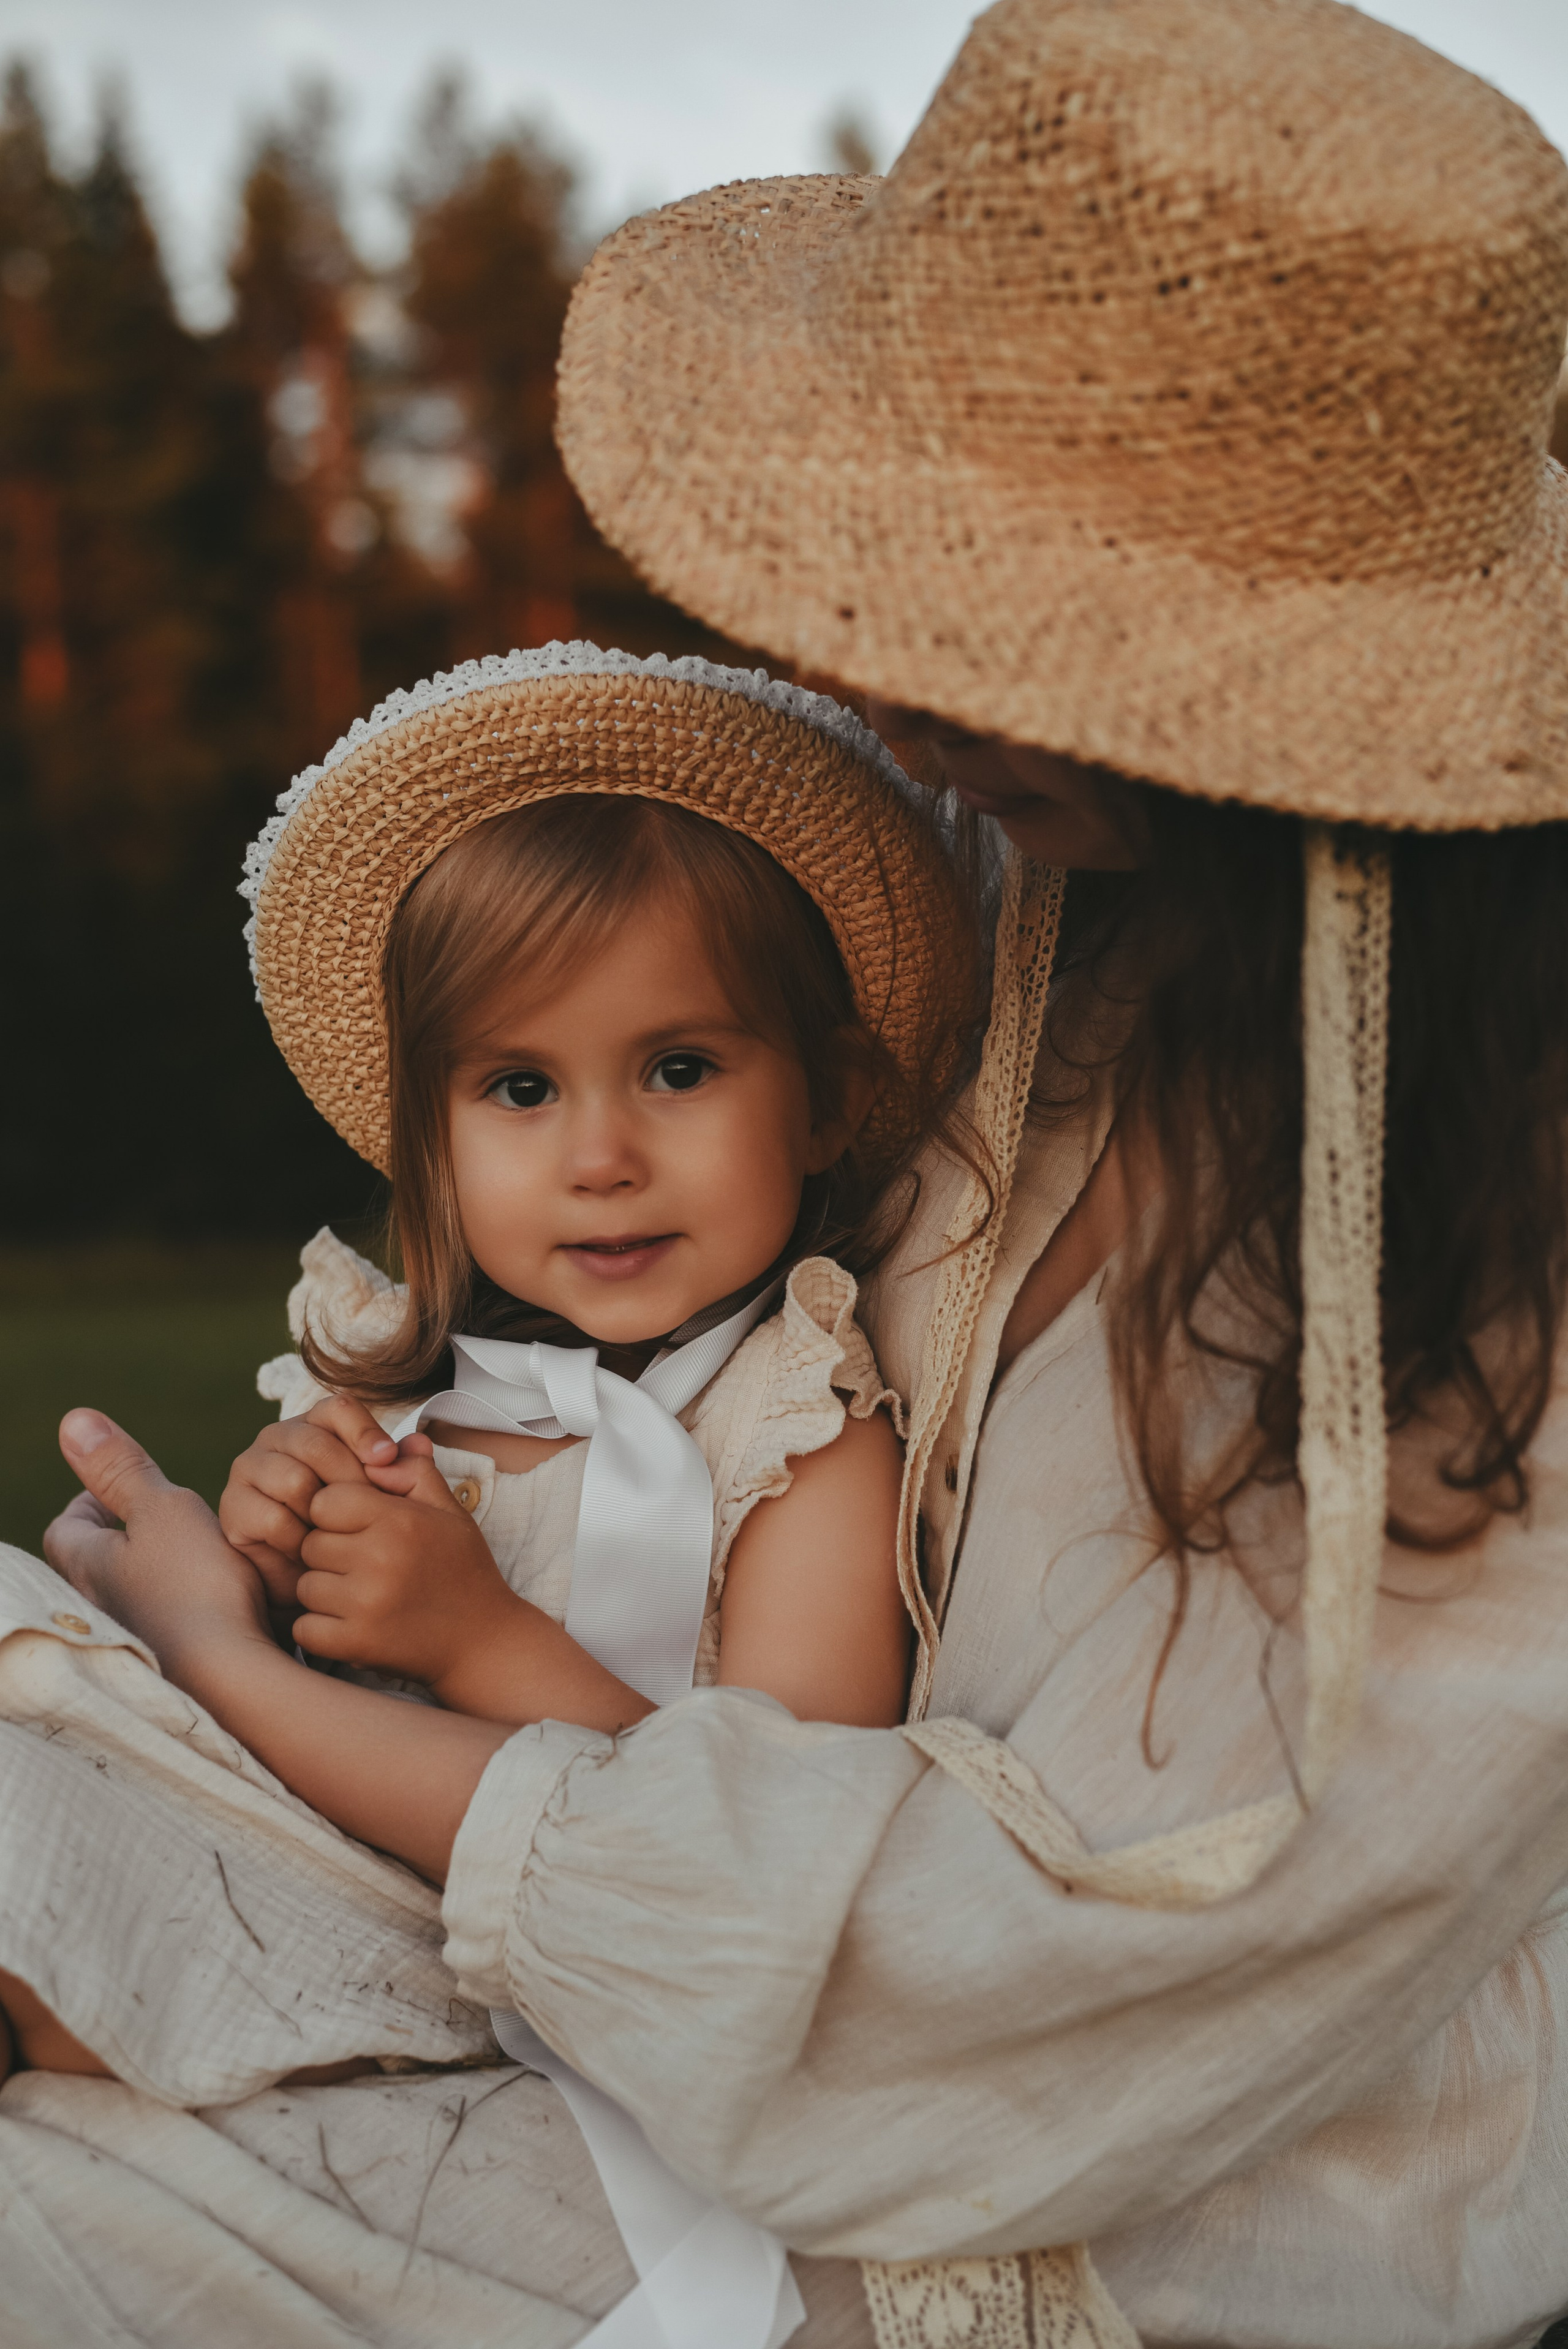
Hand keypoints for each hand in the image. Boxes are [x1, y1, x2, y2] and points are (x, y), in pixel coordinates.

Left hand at [44, 1410, 272, 1689]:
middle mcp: (97, 1607)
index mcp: (85, 1565)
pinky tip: (212, 1599)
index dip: (91, 1501)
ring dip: (151, 1572)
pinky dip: (177, 1604)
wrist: (231, 1678)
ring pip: (129, 1593)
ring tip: (191, 1555)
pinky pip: (161, 1621)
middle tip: (158, 1519)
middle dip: (121, 1538)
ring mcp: (130, 1638)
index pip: (67, 1525)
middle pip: (94, 1562)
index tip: (122, 1491)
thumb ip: (123, 1467)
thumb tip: (72, 1419)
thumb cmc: (197, 1587)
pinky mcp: (165, 1662)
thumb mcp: (164, 1509)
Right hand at [219, 1396, 430, 1603]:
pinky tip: (310, 1552)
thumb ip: (404, 1469)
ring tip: (336, 1535)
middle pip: (317, 1444)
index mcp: (314, 1424)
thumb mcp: (383, 1498)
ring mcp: (250, 1469)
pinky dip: (299, 1540)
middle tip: (366, 1513)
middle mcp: (277, 1437)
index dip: (365, 1432)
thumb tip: (419, 1445)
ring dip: (321, 1515)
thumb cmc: (351, 1528)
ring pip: (294, 1479)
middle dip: (348, 1482)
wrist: (311, 1577)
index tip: (386, 1460)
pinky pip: (274, 1518)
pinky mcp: (234, 1507)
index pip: (338, 1409)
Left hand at [294, 1447, 527, 1701]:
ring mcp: (365, 1604)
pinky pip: (305, 1628)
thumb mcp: (449, 1513)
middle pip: (310, 1543)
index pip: (326, 1500)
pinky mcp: (355, 1644)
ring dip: (324, 1592)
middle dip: (328, 1553)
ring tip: (358, 1595)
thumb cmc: (463, 1570)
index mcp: (399, 1520)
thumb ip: (416, 1472)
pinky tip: (350, 1624)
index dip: (337, 1513)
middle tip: (360, 1565)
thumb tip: (392, 1443)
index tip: (358, 1529)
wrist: (483, 1642)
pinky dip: (320, 1629)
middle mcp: (379, 1559)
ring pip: (305, 1586)